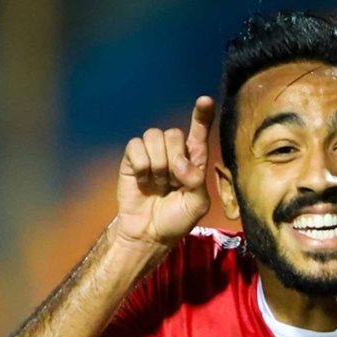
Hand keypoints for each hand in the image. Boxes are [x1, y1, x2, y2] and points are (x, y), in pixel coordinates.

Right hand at [114, 96, 214, 249]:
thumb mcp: (197, 205)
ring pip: (154, 136)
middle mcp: (172, 153)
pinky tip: (142, 179)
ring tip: (157, 183)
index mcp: (193, 160)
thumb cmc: (176, 220)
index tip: (205, 101)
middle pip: (173, 133)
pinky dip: (140, 163)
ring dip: (157, 162)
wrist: (149, 234)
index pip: (199, 131)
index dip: (202, 115)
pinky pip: (135, 146)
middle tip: (172, 182)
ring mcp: (151, 155)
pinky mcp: (131, 160)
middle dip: (174, 158)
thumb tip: (180, 164)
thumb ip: (196, 181)